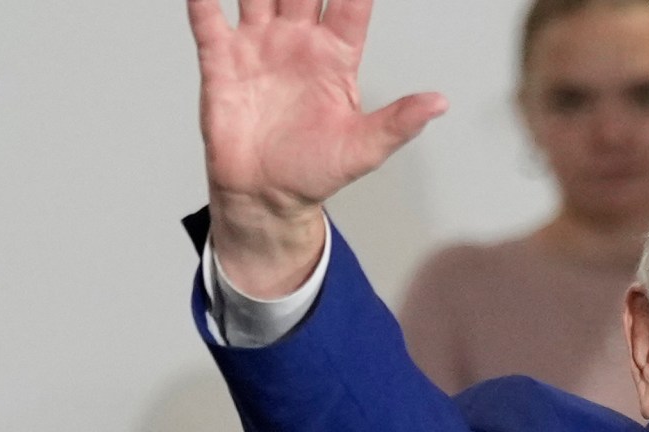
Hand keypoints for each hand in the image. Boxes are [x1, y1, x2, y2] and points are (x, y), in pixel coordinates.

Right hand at [189, 0, 447, 295]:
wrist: (264, 196)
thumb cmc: (314, 171)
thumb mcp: (363, 150)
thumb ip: (398, 123)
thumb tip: (439, 103)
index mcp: (334, 56)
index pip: (350, 5)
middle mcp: (296, 42)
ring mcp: (258, 47)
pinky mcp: (222, 62)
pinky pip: (209, 21)